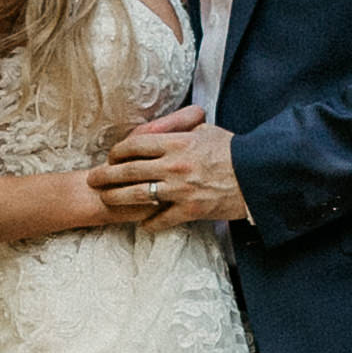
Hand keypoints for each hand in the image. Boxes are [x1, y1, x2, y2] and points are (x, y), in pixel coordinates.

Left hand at [88, 108, 249, 228]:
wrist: (258, 176)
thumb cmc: (235, 150)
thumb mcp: (208, 131)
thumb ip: (184, 129)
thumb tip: (170, 128)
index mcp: (176, 143)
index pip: (135, 145)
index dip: (118, 151)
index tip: (111, 156)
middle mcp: (173, 166)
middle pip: (128, 170)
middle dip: (106, 175)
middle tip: (93, 179)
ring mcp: (179, 190)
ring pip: (137, 195)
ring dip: (117, 198)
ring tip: (106, 199)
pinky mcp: (189, 211)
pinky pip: (161, 220)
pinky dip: (149, 223)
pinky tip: (142, 225)